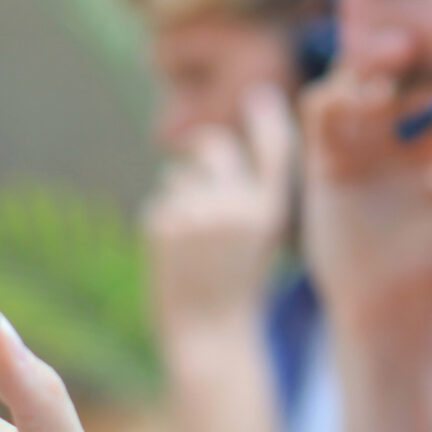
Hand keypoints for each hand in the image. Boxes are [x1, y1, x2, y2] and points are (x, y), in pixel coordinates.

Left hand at [142, 84, 294, 348]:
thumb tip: (210, 142)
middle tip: (201, 165)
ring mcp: (196, 214)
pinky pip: (159, 203)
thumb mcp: (262, 239)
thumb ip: (246, 192)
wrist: (209, 336)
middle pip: (211, 145)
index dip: (267, 118)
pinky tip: (177, 254)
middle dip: (203, 149)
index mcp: (269, 211)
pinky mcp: (162, 226)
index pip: (272, 148)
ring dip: (182, 193)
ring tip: (195, 237)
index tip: (260, 95)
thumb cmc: (239, 287)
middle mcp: (235, 207)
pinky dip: (165, 221)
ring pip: (178, 174)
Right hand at [300, 29, 431, 431]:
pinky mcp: (322, 160)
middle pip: (400, 80)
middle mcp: (391, 145)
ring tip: (402, 48)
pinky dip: (340, 91)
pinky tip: (368, 92)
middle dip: (417, 57)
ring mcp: (356, 150)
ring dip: (376, 59)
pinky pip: (320, 109)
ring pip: (358, 82)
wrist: (392, 313)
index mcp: (429, 154)